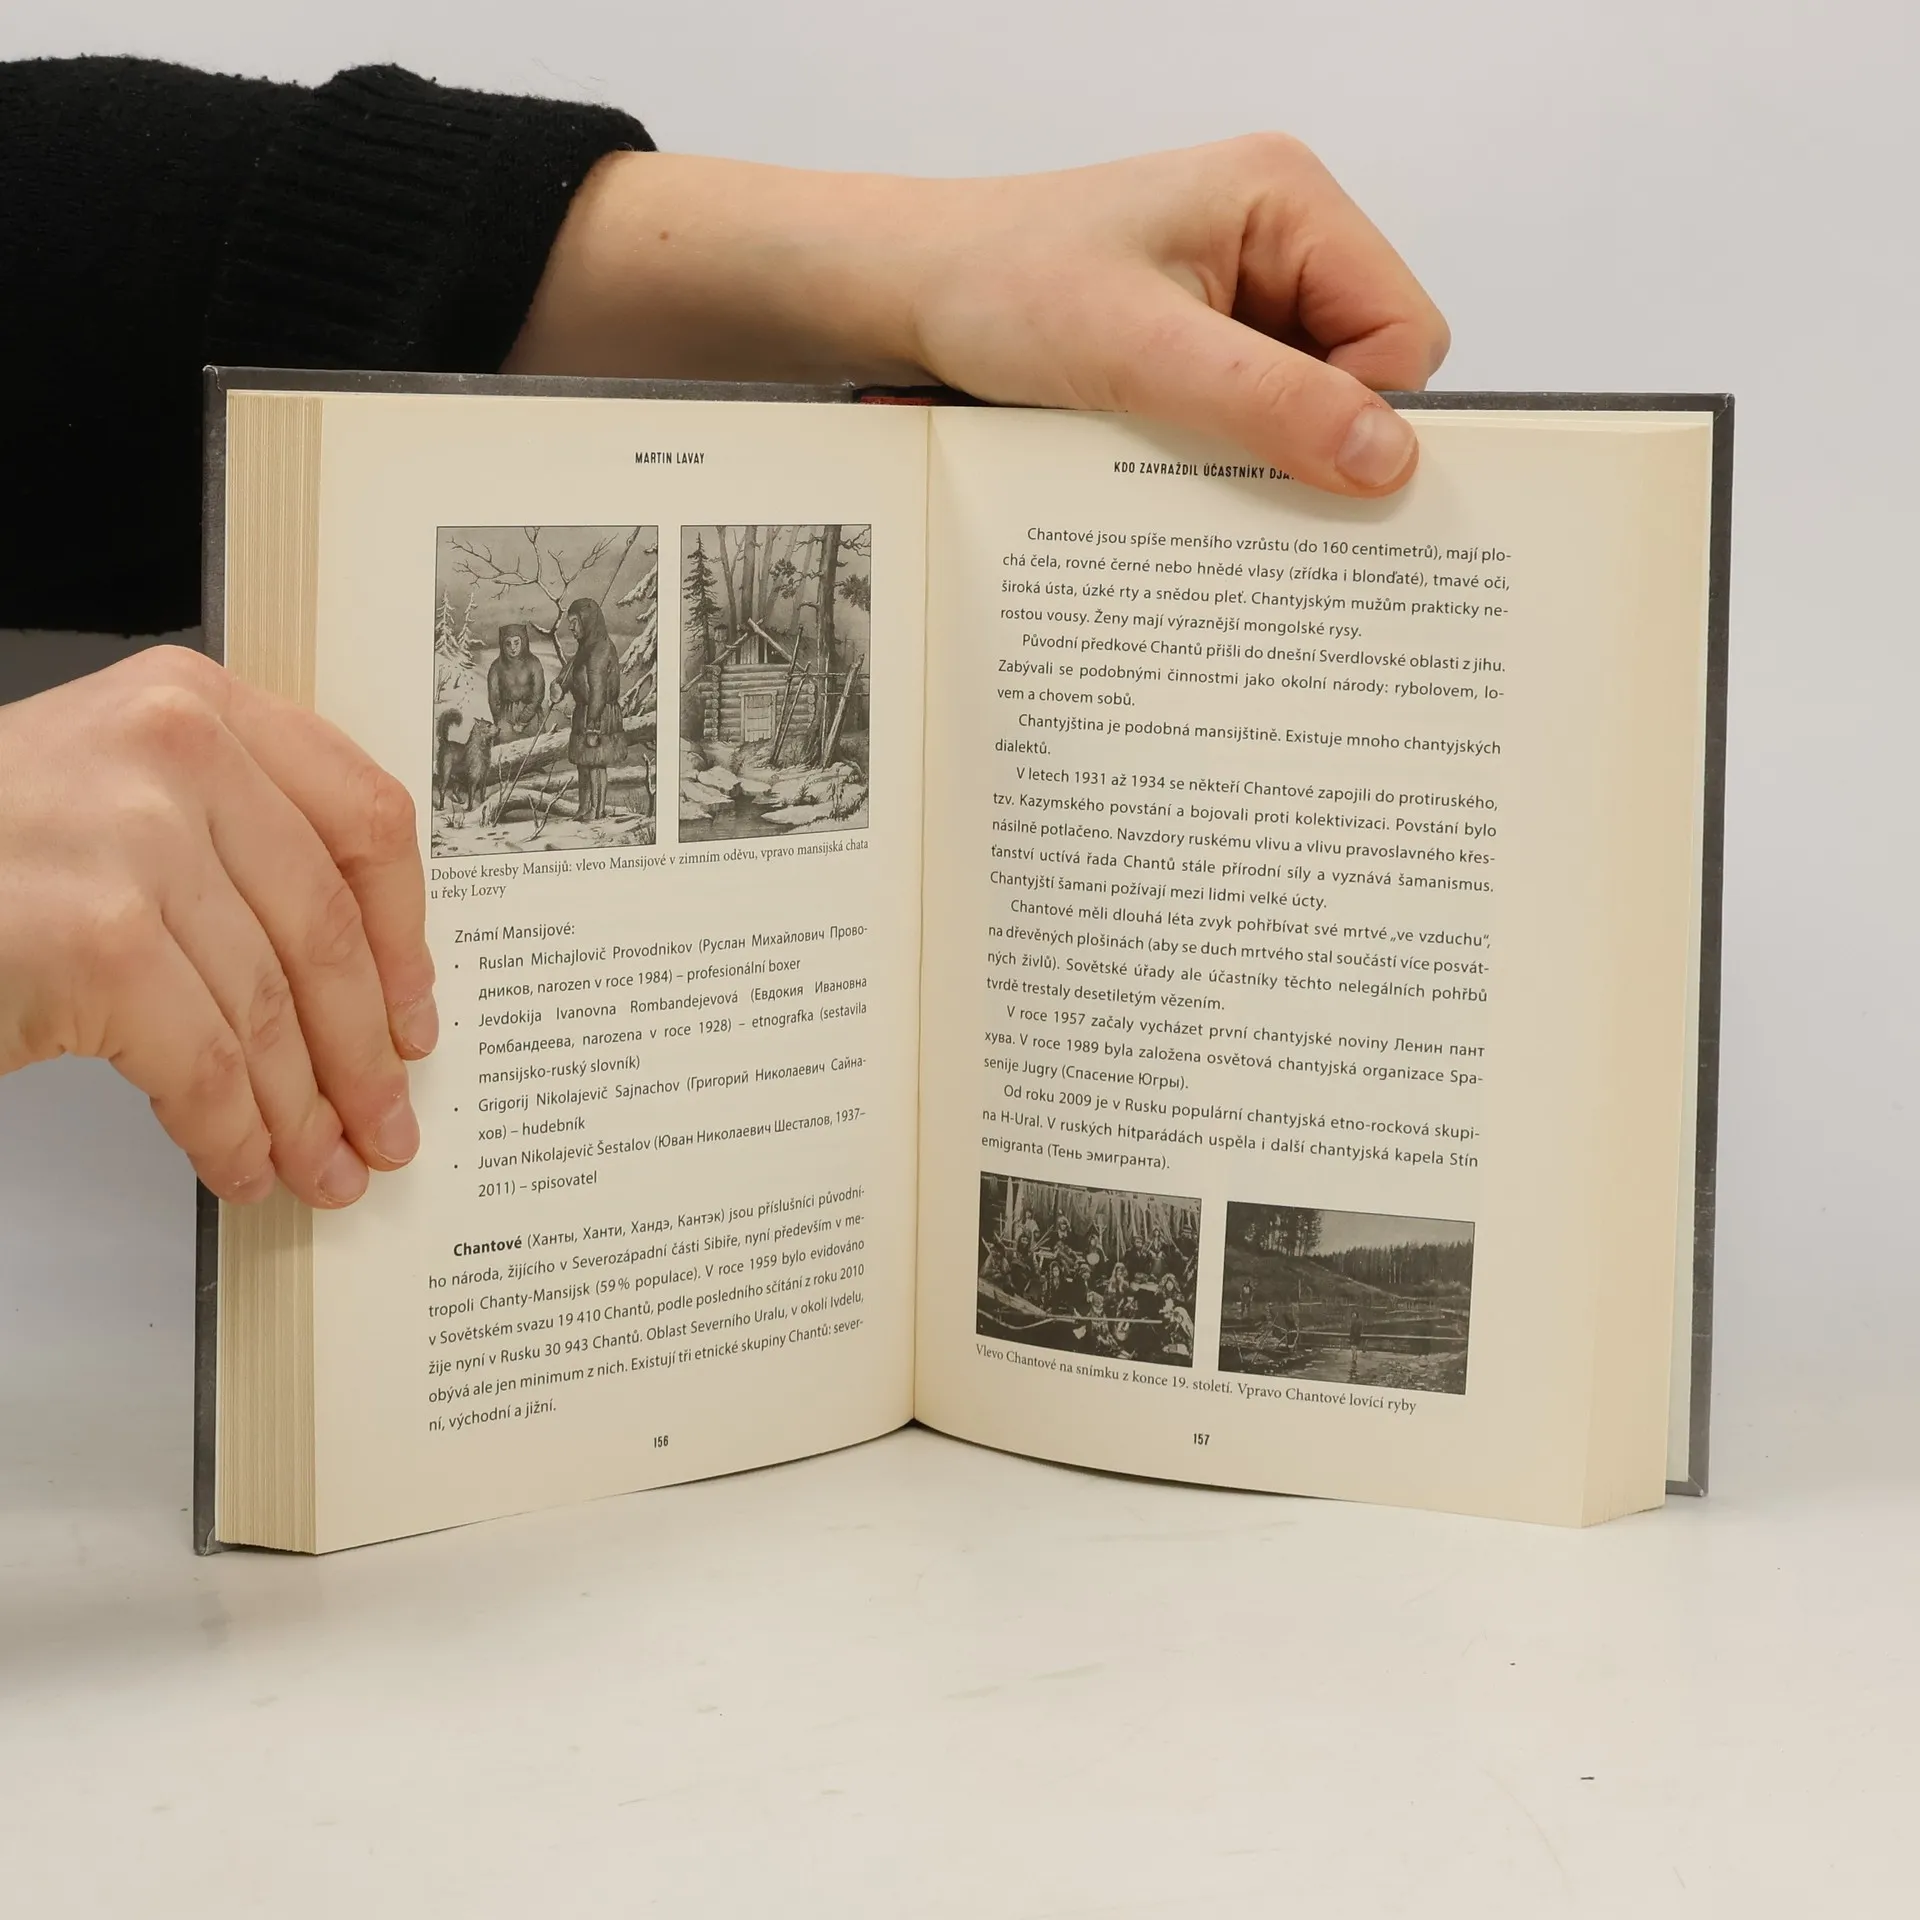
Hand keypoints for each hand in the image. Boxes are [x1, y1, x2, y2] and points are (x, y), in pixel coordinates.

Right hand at [0, 647, 435, 1206]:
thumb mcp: (115, 798)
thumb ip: (232, 842)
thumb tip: (359, 981)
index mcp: (198, 705)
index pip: (363, 819)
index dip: (402, 936)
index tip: (416, 1012)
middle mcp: (177, 750)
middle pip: (325, 929)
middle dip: (365, 1051)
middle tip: (386, 1122)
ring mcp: (134, 840)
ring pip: (269, 1009)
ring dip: (305, 1112)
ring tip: (326, 1166)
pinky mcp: (96, 940)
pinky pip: (204, 1065)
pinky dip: (232, 1134)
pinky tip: (243, 1166)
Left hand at [506, 137, 1448, 494]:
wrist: (902, 293)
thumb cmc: (996, 287)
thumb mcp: (1138, 353)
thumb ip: (1271, 403)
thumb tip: (1389, 460)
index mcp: (1287, 199)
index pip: (1405, 333)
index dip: (1363, 413)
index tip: (1295, 465)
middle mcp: (1277, 235)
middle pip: (1365, 372)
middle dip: (1308, 433)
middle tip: (1223, 465)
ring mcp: (1239, 289)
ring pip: (1309, 403)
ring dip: (1255, 446)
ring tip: (1171, 447)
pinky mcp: (1200, 338)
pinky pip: (1252, 413)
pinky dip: (1219, 448)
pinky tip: (1160, 450)